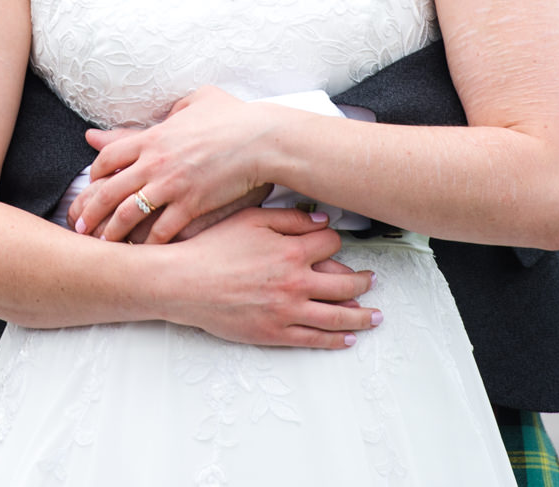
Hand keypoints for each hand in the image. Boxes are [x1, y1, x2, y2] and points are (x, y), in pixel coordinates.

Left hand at [71, 86, 283, 242]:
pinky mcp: (191, 204)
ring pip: (129, 214)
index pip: (109, 156)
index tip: (92, 186)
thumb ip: (178, 107)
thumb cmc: (236, 117)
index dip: (95, 173)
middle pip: (109, 189)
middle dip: (90, 210)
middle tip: (79, 226)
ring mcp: (172, 185)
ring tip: (103, 245)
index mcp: (154, 136)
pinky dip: (149, 244)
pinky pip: (162, 230)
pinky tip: (143, 253)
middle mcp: (155, 161)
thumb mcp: (200, 99)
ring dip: (112, 232)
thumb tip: (170, 112)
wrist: (262, 140)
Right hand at [153, 207, 378, 348]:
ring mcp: (287, 312)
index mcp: (291, 252)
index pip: (331, 245)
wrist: (184, 282)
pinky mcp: (275, 334)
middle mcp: (295, 283)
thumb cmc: (212, 248)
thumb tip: (321, 221)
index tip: (335, 244)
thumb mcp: (250, 220)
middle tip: (372, 281)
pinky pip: (314, 339)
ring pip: (338, 316)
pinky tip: (349, 338)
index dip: (335, 242)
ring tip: (375, 316)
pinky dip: (336, 340)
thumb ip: (288, 219)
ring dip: (361, 316)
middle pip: (345, 284)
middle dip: (363, 282)